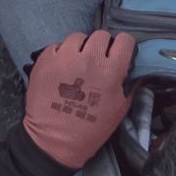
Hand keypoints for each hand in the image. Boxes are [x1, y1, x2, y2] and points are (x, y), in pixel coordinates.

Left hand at [23, 30, 135, 167]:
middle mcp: (88, 58)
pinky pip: (57, 45)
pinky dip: (61, 54)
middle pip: (101, 35)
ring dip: (80, 48)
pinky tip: (61, 68)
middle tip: (98, 61)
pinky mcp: (45, 59)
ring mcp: (64, 57)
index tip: (119, 54)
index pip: (125, 40)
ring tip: (77, 63)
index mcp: (110, 70)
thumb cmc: (90, 129)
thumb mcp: (120, 109)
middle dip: (102, 46)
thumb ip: (128, 84)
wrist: (54, 140)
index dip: (123, 46)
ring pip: (78, 37)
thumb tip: (130, 69)